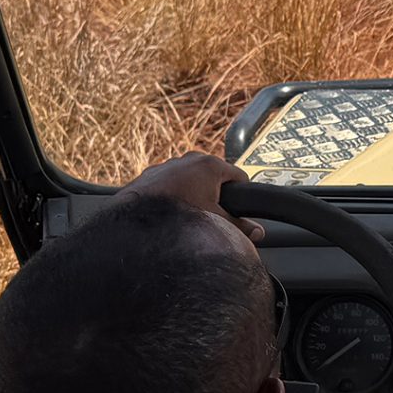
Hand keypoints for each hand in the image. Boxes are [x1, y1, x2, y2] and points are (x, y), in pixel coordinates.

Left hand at [115, 152, 261, 245]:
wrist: (135, 220)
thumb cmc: (177, 216)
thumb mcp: (215, 222)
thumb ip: (239, 226)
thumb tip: (257, 233)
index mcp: (210, 165)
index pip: (240, 177)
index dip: (244, 195)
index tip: (243, 209)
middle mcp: (189, 159)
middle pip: (214, 177)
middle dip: (216, 195)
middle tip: (213, 216)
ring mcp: (168, 165)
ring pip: (190, 179)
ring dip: (194, 194)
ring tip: (189, 215)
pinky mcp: (151, 175)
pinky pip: (169, 184)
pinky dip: (173, 195)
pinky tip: (169, 213)